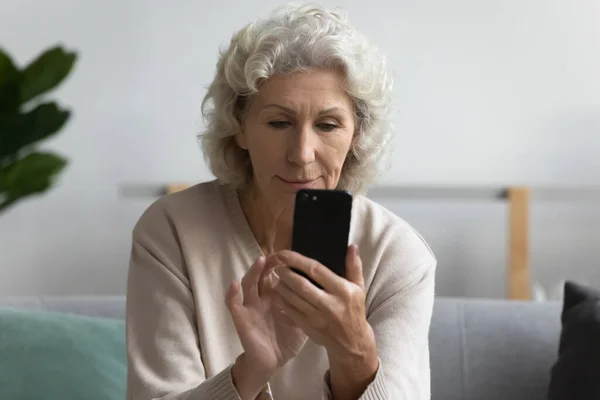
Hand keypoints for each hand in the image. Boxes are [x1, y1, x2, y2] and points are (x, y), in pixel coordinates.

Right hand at [226, 256, 307, 377]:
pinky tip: (234, 284)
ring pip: (248, 283)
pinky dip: (232, 293)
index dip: (283, 264)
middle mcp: (263, 297)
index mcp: (278, 295)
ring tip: (261, 261)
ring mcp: (251, 305)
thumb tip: (328, 290)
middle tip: (278, 254)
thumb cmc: (288, 339)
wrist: (273, 361)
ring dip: (253, 271)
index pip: (279, 274)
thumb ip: (310, 304)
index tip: (293, 254)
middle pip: (263, 274)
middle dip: (269, 263)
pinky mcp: (241, 317)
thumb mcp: (303, 319)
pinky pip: (233, 304)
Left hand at [273, 245, 378, 398]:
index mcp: (343, 291)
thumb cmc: (354, 310)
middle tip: (278, 265)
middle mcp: (330, 304)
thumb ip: (354, 266)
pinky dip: (283, 301)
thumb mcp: (358, 288)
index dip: (298, 260)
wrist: (351, 343)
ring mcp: (318, 317)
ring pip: (294, 298)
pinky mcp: (309, 328)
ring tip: (276, 278)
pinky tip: (279, 294)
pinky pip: (291, 312)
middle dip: (286, 273)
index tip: (285, 254)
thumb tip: (352, 246)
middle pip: (301, 284)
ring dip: (282, 286)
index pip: (316, 270)